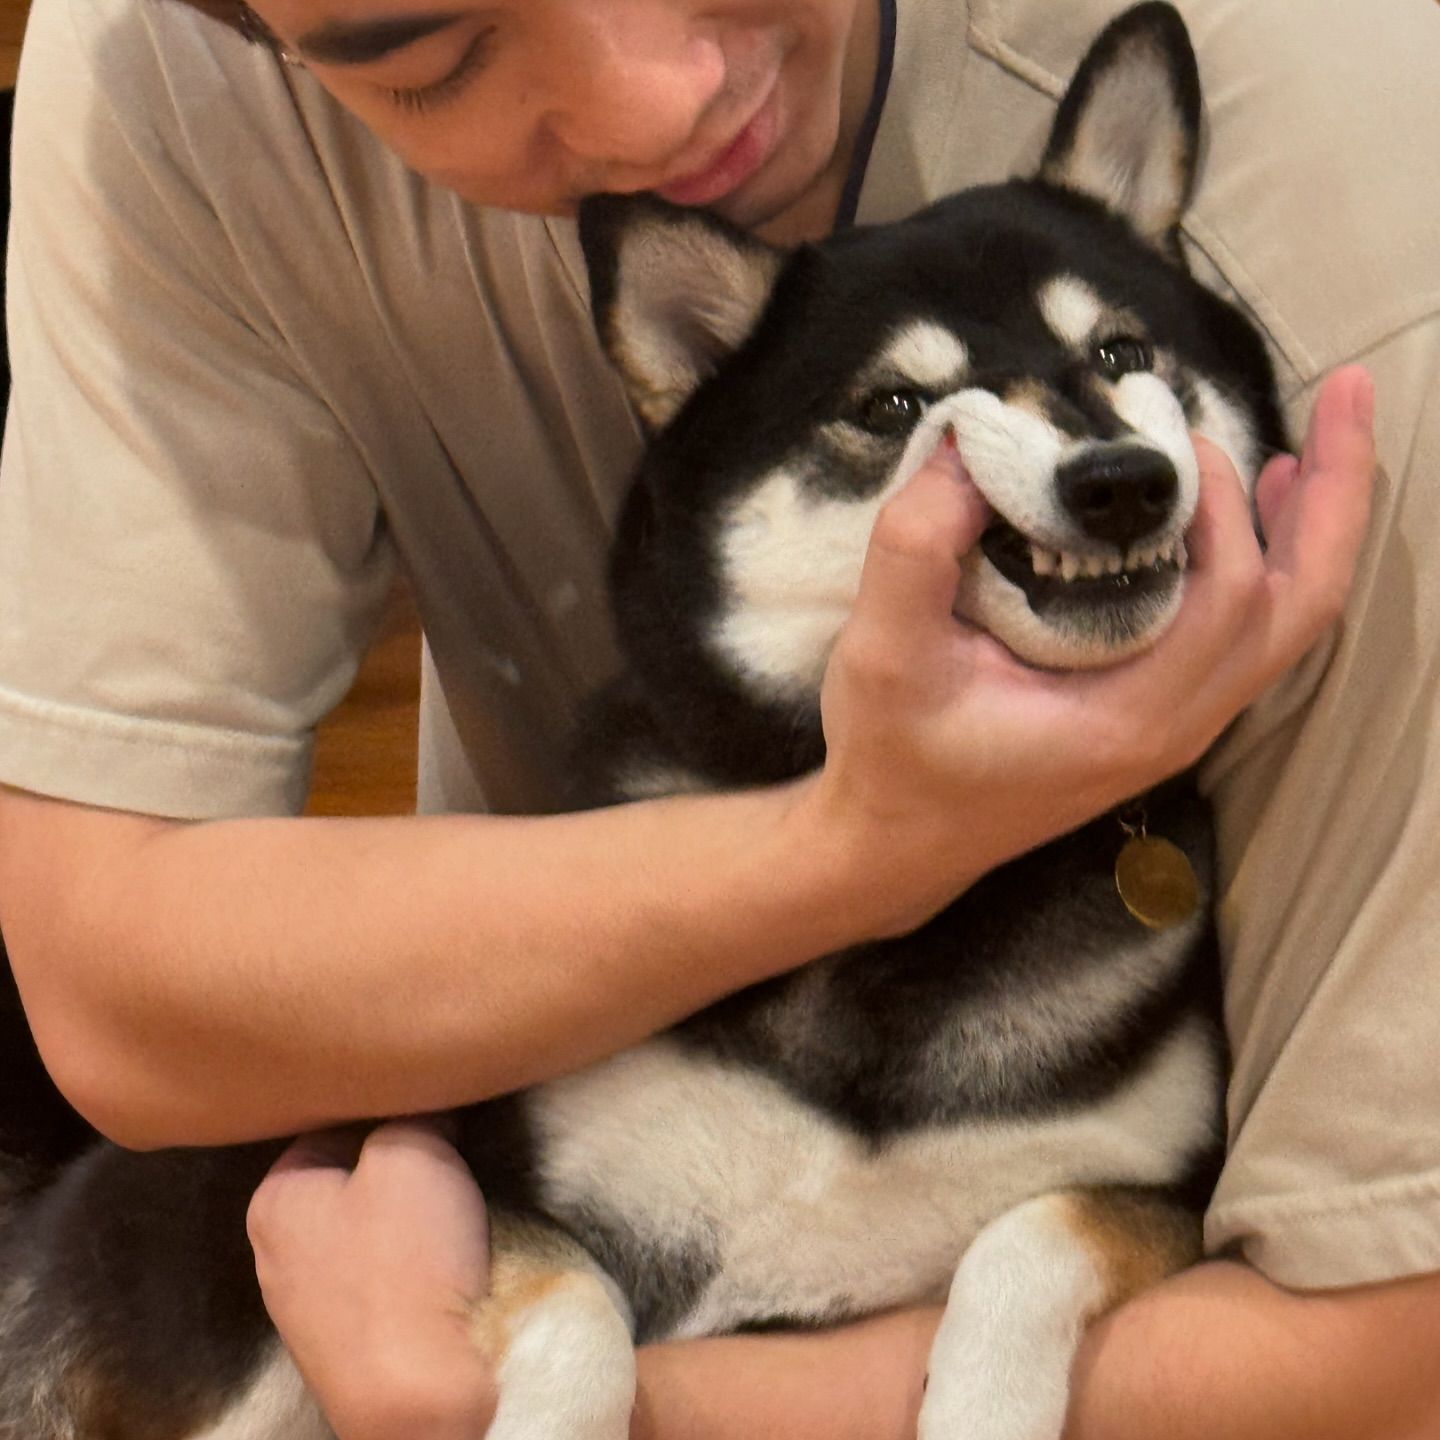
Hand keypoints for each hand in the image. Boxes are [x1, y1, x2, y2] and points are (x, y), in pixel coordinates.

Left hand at [247, 1119, 495, 1439]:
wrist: (416, 1395)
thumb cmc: (405, 1264)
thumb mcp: (413, 1153)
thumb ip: (411, 1112)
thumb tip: (423, 1107)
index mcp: (274, 1197)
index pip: (334, 1120)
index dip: (391, 1108)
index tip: (433, 1113)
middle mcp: (274, 1249)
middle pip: (348, 1175)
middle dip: (398, 1162)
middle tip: (448, 1155)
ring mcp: (306, 1302)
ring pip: (365, 1226)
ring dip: (408, 1215)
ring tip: (451, 1211)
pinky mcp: (345, 1340)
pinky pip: (378, 1275)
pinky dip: (410, 1263)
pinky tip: (440, 1264)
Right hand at [807, 365, 1375, 934]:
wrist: (895, 843)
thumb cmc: (892, 757)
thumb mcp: (880, 653)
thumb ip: (914, 548)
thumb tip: (974, 448)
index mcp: (1126, 719)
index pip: (1229, 600)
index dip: (1225, 509)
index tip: (1173, 443)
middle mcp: (1175, 726)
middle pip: (1302, 607)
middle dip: (1336, 498)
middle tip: (1347, 397)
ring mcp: (1176, 726)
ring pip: (1287, 624)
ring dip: (1313, 528)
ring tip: (1316, 442)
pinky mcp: (1158, 715)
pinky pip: (1248, 634)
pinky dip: (1270, 564)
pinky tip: (1245, 516)